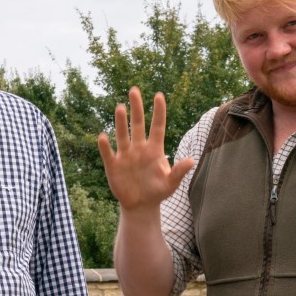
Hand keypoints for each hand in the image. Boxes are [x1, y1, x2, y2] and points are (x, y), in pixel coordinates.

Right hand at [97, 87, 193, 212]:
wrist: (140, 205)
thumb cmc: (157, 192)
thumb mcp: (170, 184)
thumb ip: (179, 172)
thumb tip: (192, 161)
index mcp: (154, 150)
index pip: (157, 126)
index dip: (159, 112)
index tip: (159, 95)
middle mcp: (139, 148)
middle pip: (138, 124)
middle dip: (136, 108)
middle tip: (134, 90)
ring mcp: (125, 155)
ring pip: (123, 134)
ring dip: (121, 122)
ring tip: (120, 107)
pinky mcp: (113, 165)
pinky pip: (108, 153)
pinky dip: (105, 146)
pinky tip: (103, 136)